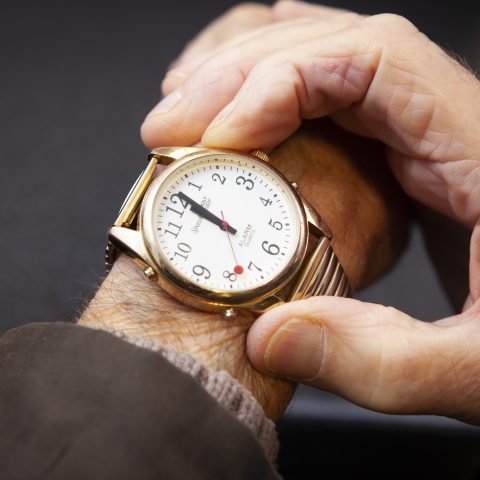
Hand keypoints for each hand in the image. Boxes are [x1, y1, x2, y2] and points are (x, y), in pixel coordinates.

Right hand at [141, 1, 479, 423]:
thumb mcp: (476, 369)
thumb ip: (376, 361)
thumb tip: (267, 338)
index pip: (375, 62)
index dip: (281, 83)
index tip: (217, 136)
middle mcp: (457, 124)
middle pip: (338, 51)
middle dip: (241, 78)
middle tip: (172, 122)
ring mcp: (433, 135)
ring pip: (332, 66)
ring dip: (252, 76)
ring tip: (191, 103)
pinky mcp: (413, 158)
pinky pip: (342, 99)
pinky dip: (286, 88)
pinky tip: (253, 88)